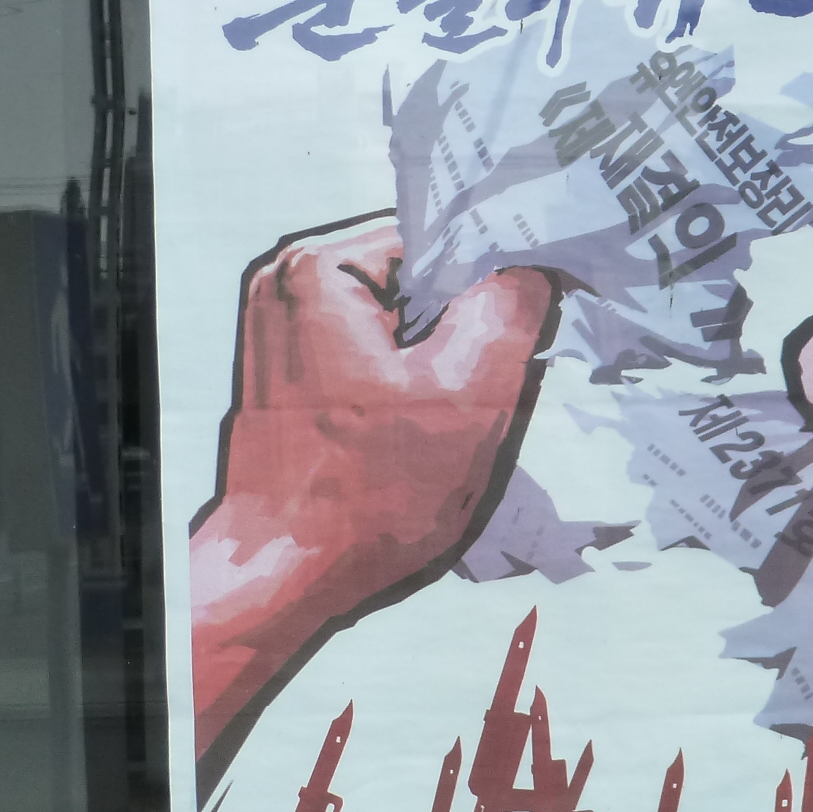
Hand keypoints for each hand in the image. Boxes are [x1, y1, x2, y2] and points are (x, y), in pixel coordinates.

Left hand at [190, 219, 557, 759]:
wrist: (285, 572)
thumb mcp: (468, 396)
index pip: (439, 239)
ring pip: (396, 322)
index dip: (496, 276)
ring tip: (453, 413)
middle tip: (492, 381)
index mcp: (322, 270)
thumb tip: (533, 268)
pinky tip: (421, 429)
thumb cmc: (367, 495)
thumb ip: (510, 312)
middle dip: (463, 325)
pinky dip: (403, 382)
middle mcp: (286, 285)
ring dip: (437, 360)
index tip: (532, 317)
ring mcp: (279, 330)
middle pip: (415, 279)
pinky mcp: (285, 374)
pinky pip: (367, 354)